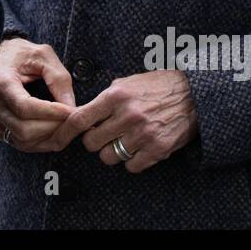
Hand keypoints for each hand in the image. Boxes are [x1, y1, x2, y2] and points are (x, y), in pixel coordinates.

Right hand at [0, 38, 75, 151]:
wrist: (2, 56)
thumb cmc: (23, 54)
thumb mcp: (44, 55)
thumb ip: (59, 79)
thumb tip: (71, 108)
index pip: (25, 107)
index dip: (50, 113)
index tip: (71, 111)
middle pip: (23, 129)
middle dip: (52, 128)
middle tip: (72, 120)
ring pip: (22, 140)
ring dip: (47, 137)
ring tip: (64, 125)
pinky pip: (18, 143)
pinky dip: (38, 141)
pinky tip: (50, 129)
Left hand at [45, 69, 197, 172]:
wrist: (193, 95)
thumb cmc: (157, 87)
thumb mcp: (127, 83)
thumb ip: (105, 98)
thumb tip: (83, 114)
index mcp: (116, 96)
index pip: (80, 118)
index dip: (65, 132)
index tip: (57, 139)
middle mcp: (128, 115)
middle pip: (92, 143)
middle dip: (94, 141)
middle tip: (103, 135)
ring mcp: (143, 134)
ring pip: (109, 157)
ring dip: (112, 152)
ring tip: (123, 140)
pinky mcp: (157, 149)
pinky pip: (131, 166)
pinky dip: (131, 161)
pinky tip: (138, 148)